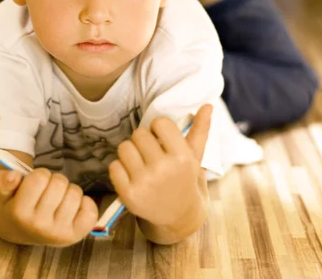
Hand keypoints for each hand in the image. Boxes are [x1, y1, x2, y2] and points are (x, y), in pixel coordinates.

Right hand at [0, 168, 98, 245]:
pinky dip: (86, 204)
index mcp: (19, 213)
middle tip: (48, 192)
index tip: (36, 184)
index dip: (40, 175)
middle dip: (55, 181)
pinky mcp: (76, 236)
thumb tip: (13, 175)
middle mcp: (38, 226)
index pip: (40, 177)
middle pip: (60, 183)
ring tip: (59, 200)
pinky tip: (73, 208)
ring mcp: (58, 233)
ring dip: (69, 191)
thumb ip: (3, 180)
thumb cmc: (19, 205)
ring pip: (75, 193)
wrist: (28, 232)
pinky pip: (91, 210)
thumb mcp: (6, 193)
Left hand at [108, 104, 212, 225]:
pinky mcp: (128, 194)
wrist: (179, 215)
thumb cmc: (186, 179)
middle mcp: (163, 169)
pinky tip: (132, 175)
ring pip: (124, 147)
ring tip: (141, 163)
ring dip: (130, 152)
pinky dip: (120, 168)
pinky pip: (114, 166)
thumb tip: (207, 105)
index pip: (159, 122)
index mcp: (182, 157)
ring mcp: (144, 183)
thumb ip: (200, 130)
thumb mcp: (195, 157)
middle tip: (151, 153)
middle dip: (144, 140)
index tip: (163, 140)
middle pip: (139, 133)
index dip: (159, 129)